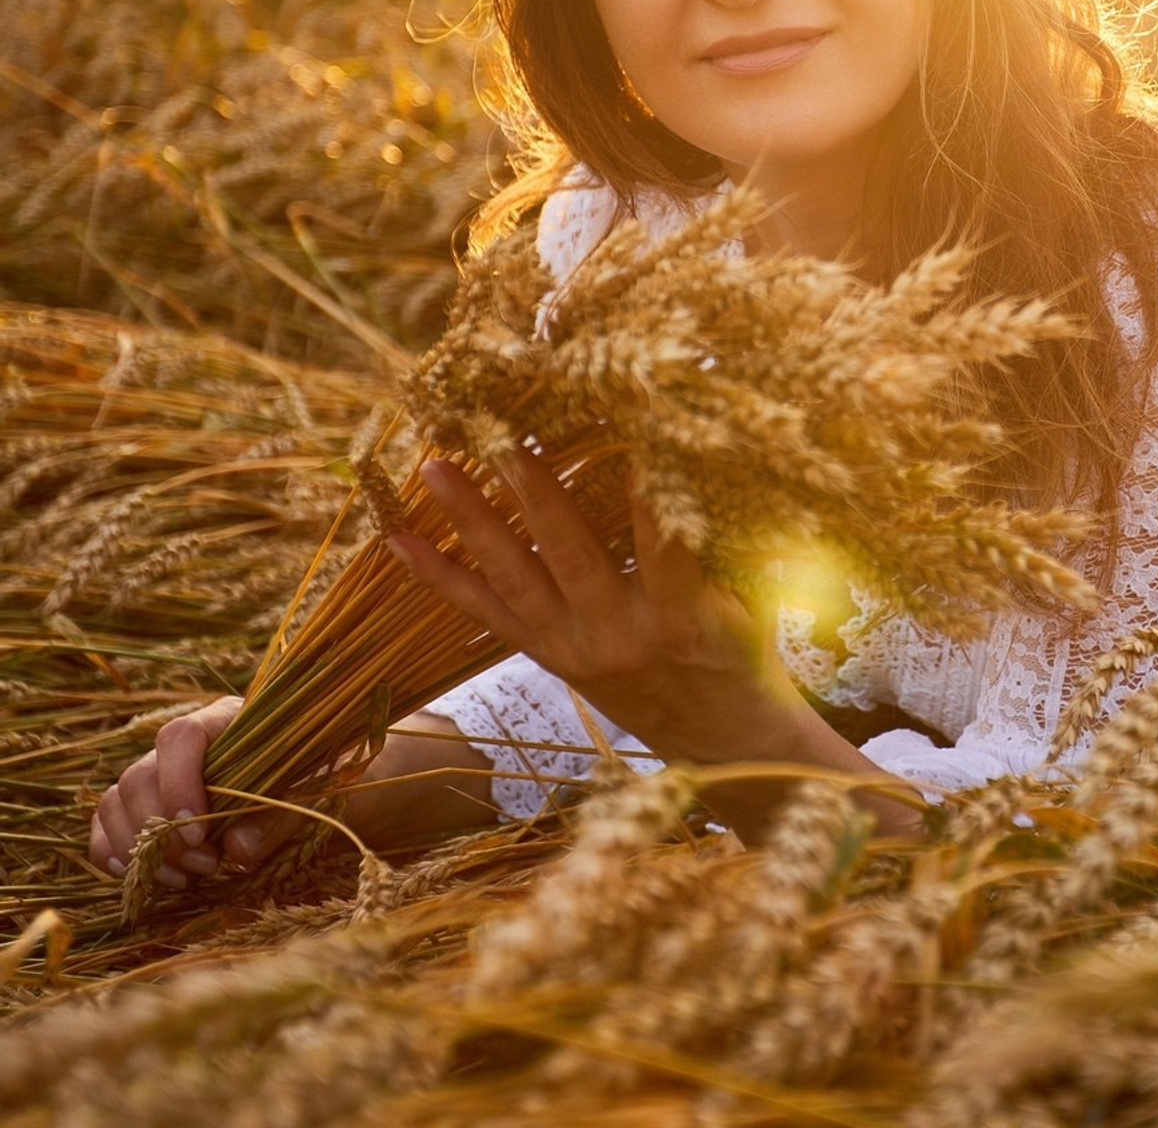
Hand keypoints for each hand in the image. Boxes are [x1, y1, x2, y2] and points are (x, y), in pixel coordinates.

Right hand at [89, 695, 299, 889]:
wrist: (305, 779)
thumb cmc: (311, 776)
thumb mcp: (310, 789)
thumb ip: (279, 816)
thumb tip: (237, 848)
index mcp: (224, 719)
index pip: (179, 737)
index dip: (178, 784)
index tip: (199, 833)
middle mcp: (181, 743)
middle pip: (139, 777)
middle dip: (163, 832)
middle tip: (205, 864)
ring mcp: (154, 771)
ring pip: (115, 801)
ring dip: (140, 849)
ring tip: (186, 876)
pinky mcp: (139, 804)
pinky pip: (102, 827)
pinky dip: (113, 855)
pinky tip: (148, 877)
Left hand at [389, 450, 804, 764]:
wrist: (721, 745)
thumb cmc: (746, 658)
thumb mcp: (750, 597)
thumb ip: (715, 536)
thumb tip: (691, 452)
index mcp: (681, 616)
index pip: (659, 536)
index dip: (643, 481)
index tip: (624, 421)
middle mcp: (618, 634)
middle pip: (567, 551)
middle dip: (532, 488)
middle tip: (499, 432)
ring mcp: (573, 649)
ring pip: (512, 577)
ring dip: (470, 518)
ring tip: (433, 465)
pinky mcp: (547, 657)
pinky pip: (484, 614)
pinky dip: (440, 575)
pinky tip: (398, 539)